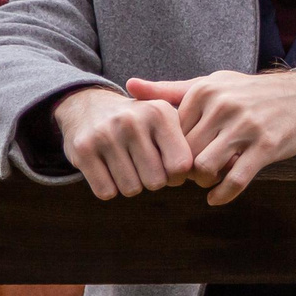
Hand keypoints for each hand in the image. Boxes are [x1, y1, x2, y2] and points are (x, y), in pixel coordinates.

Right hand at [52, 86, 193, 199]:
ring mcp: (105, 135)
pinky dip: (109, 188)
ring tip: (126, 164)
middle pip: (156, 182)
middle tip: (144, 165)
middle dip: (153, 181)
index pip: (181, 166)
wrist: (88, 104)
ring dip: (131, 184)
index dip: (177, 176)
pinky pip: (106, 191)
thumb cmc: (138, 121)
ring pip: (131, 189)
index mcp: (159, 113)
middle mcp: (132, 121)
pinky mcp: (83, 150)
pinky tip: (108, 169)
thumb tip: (212, 173)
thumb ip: (189, 143)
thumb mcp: (165, 119)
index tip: (169, 168)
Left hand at [126, 70, 295, 205]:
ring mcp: (246, 126)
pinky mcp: (267, 146)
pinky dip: (222, 194)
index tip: (172, 160)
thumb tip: (129, 86)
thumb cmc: (249, 93)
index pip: (171, 131)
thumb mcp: (211, 84)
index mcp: (205, 91)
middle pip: (185, 152)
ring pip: (206, 167)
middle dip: (182, 170)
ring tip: (205, 181)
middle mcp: (223, 106)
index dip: (168, 151)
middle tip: (185, 177)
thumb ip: (170, 90)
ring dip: (201, 182)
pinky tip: (215, 197)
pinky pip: (236, 179)